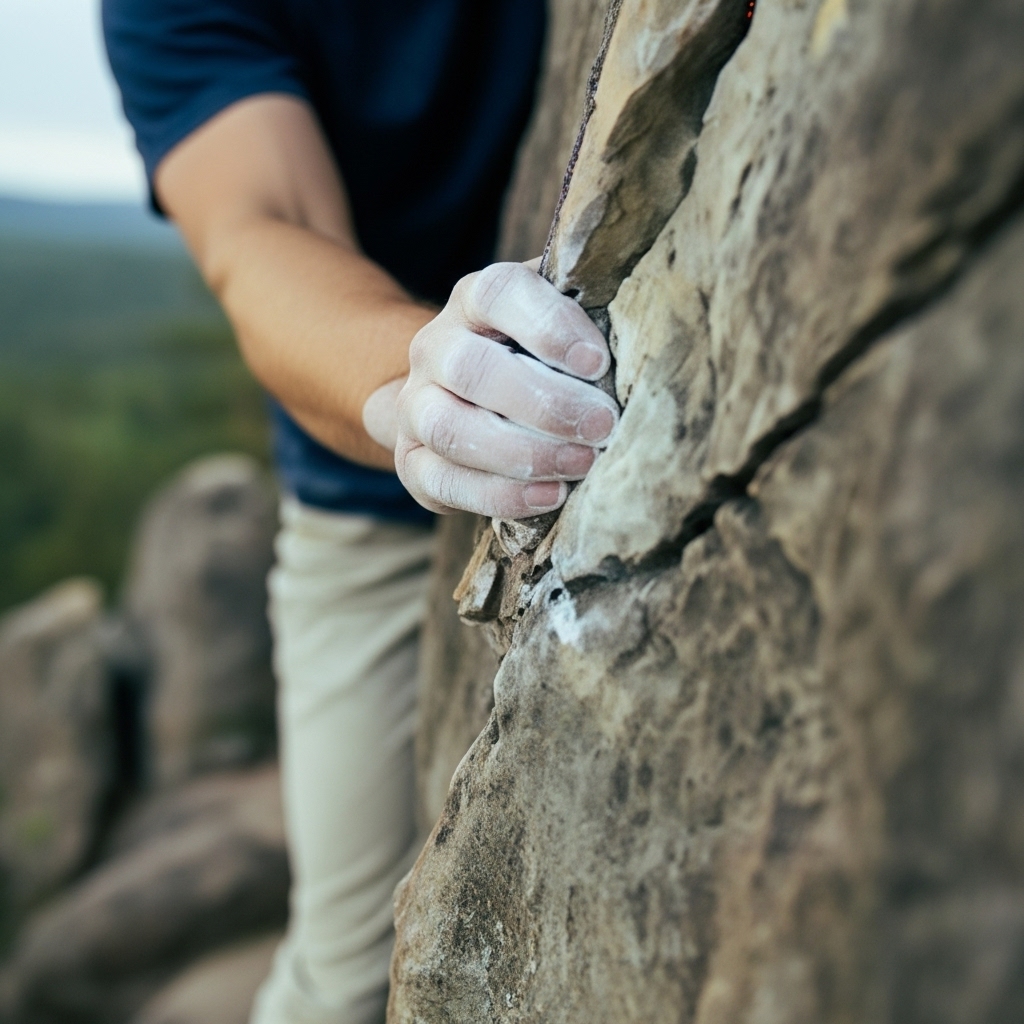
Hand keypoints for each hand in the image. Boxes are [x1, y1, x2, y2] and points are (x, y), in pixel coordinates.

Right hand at [363, 261, 617, 516]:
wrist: (459, 393)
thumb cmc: (535, 356)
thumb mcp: (560, 323)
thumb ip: (591, 321)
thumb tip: (649, 338)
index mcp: (475, 300)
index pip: (499, 294)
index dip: (549, 327)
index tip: (598, 364)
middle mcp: (435, 346)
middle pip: (471, 369)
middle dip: (545, 404)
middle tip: (604, 427)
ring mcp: (415, 405)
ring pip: (450, 430)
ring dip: (522, 454)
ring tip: (581, 464)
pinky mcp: (411, 459)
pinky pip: (441, 481)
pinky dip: (499, 495)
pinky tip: (551, 496)